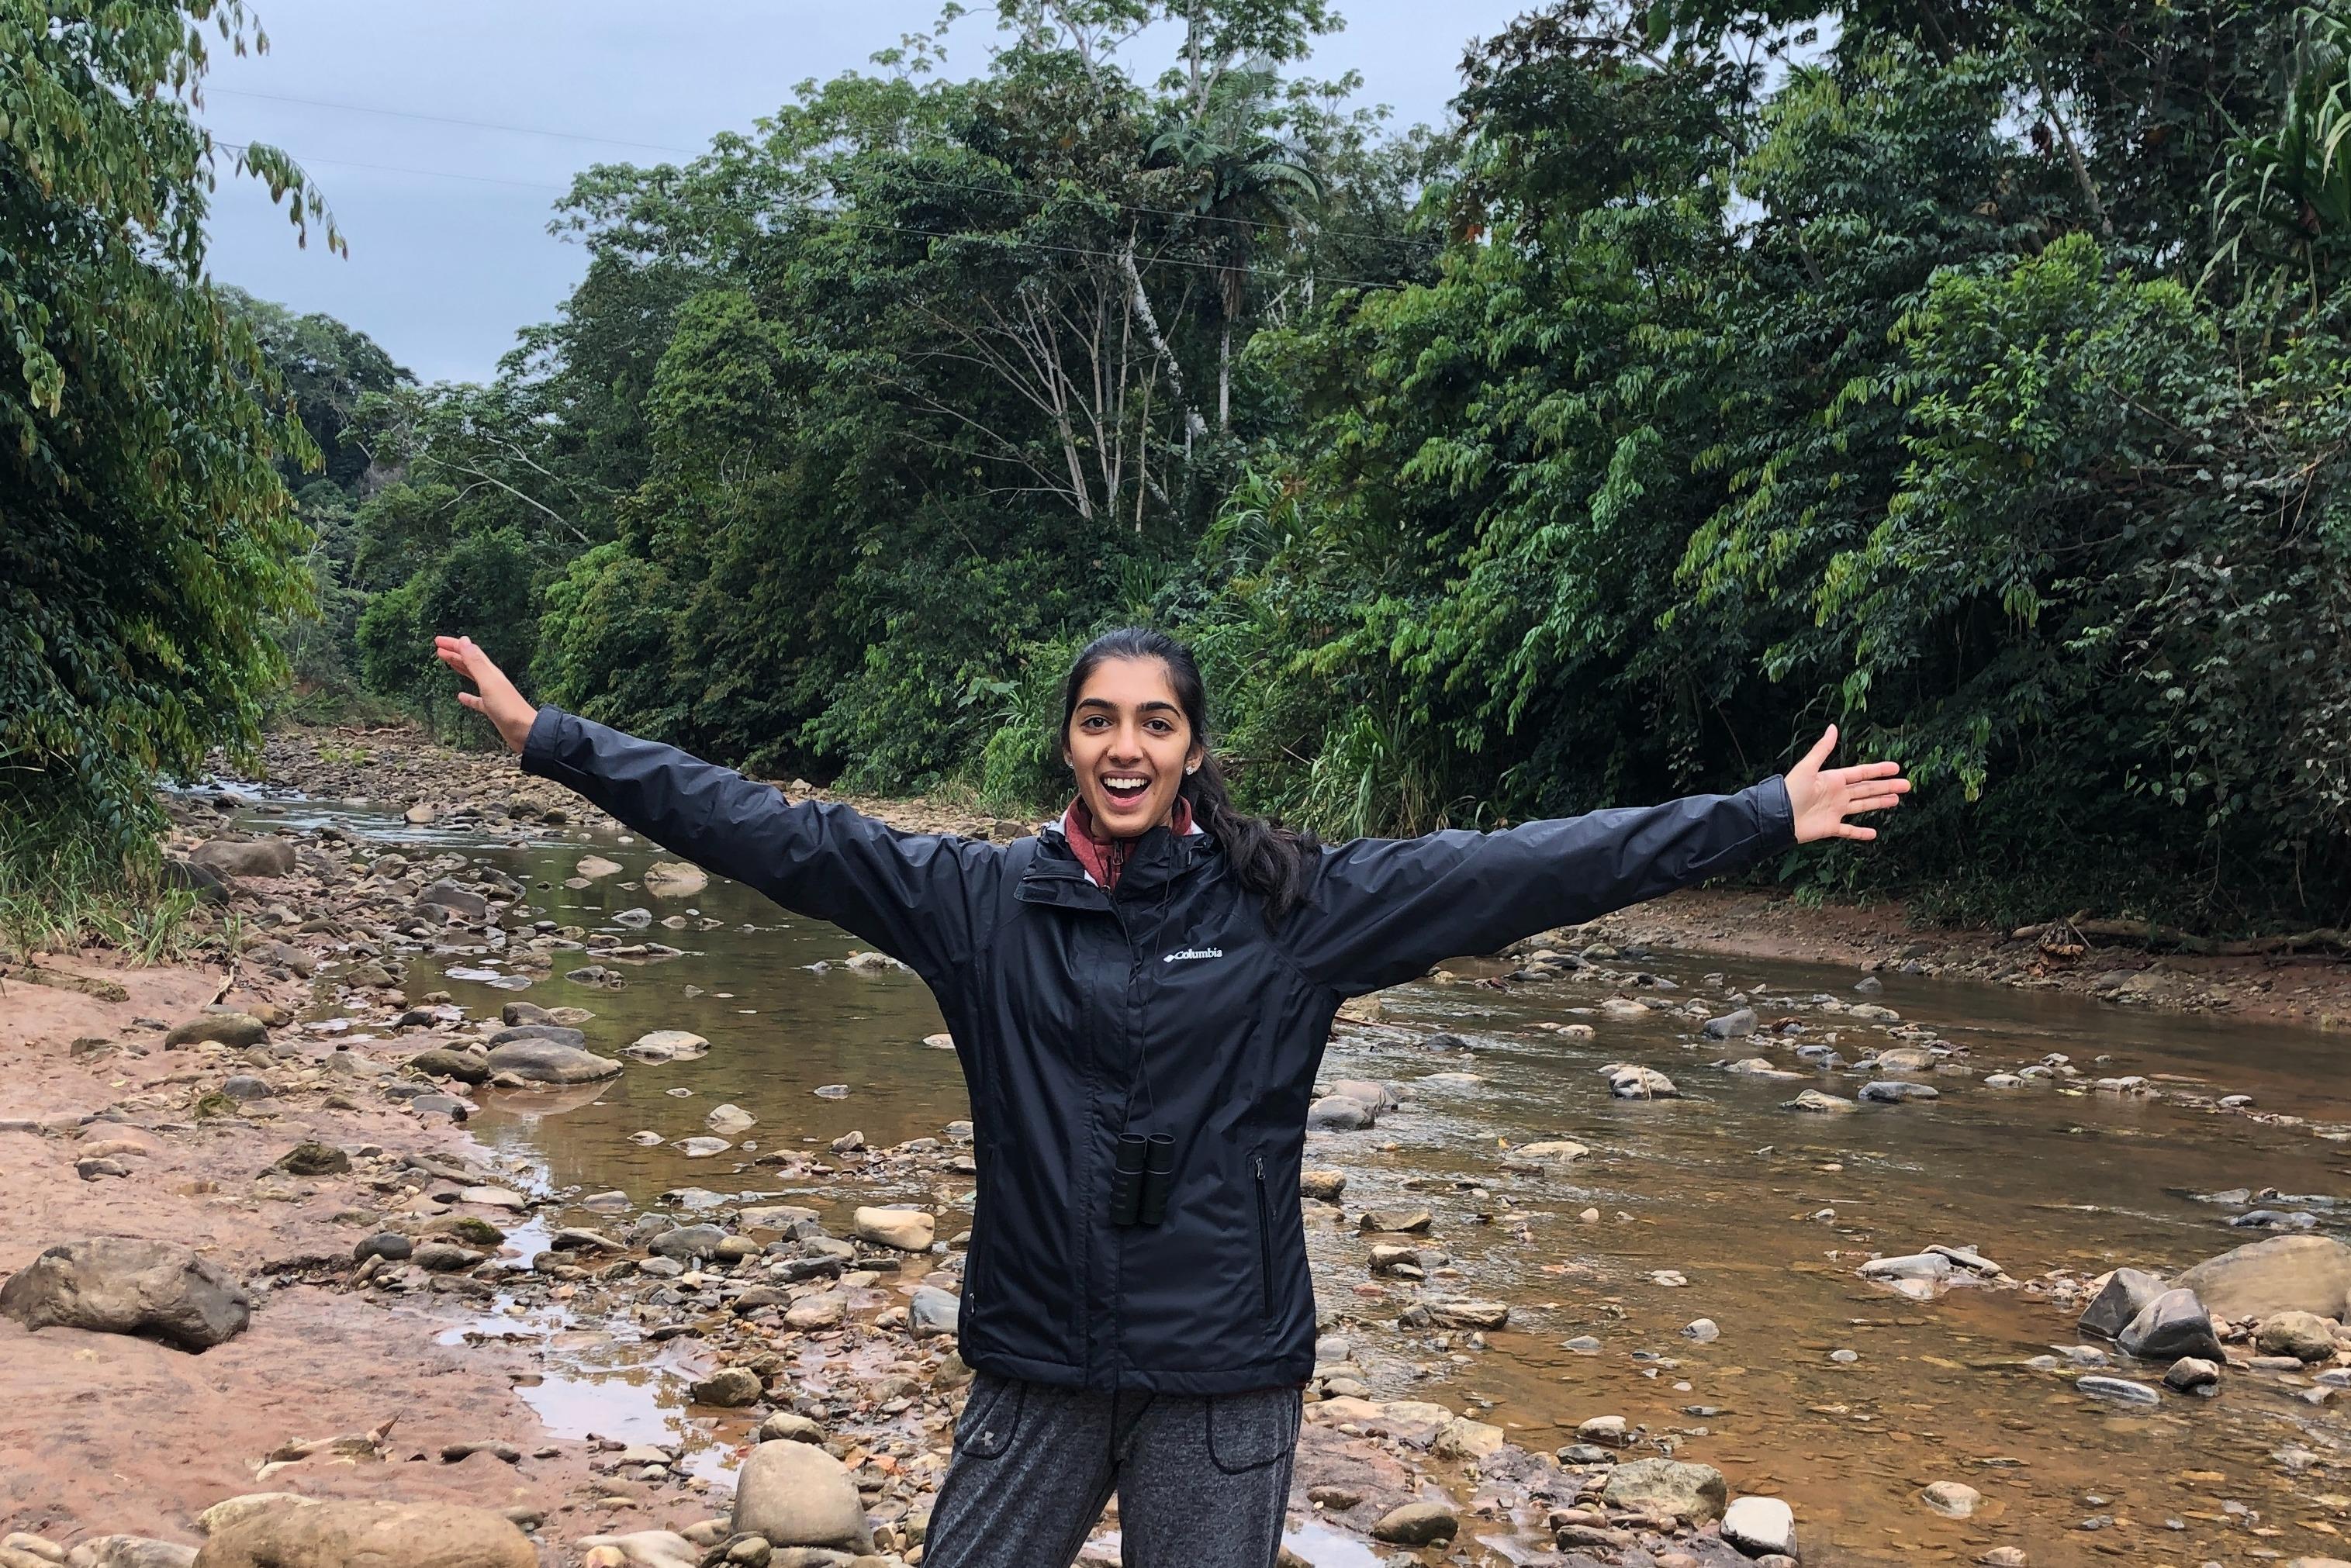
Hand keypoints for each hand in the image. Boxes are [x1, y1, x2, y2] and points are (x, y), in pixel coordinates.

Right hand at [432, 635, 536, 753]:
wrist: (524, 730)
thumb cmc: (507, 707)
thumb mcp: (488, 682)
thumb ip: (476, 662)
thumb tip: (464, 640)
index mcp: (490, 672)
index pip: (470, 652)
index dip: (454, 645)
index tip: (438, 641)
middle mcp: (491, 680)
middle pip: (470, 663)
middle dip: (454, 654)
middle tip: (438, 649)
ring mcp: (492, 695)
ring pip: (473, 677)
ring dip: (460, 668)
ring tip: (448, 663)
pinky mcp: (492, 709)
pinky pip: (477, 700)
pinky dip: (468, 697)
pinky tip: (460, 696)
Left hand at [1785, 724, 1909, 842]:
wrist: (1777, 816)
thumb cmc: (1790, 790)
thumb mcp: (1807, 767)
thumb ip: (1822, 749)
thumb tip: (1833, 728)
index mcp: (1833, 779)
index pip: (1861, 773)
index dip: (1878, 770)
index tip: (1896, 767)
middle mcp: (1837, 794)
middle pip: (1867, 789)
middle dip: (1887, 787)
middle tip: (1907, 785)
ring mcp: (1835, 811)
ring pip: (1863, 806)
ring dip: (1880, 803)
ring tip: (1896, 800)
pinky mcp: (1830, 827)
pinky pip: (1849, 831)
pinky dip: (1861, 833)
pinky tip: (1874, 833)